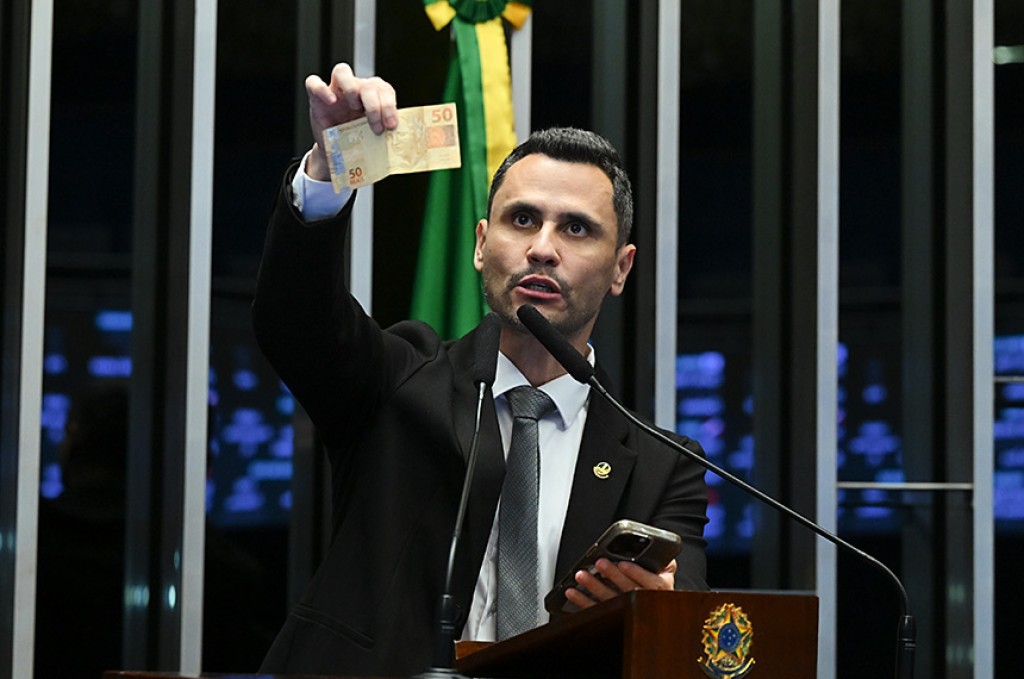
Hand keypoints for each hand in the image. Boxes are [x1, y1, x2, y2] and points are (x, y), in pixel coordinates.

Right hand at [304, 63, 397, 179]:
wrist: (338, 152)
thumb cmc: (357, 141)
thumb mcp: (374, 136)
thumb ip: (384, 130)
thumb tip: (400, 138)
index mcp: (373, 96)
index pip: (384, 89)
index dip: (390, 106)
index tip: (391, 126)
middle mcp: (355, 89)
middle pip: (367, 83)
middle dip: (375, 106)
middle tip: (376, 127)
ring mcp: (335, 90)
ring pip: (342, 72)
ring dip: (352, 89)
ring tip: (354, 108)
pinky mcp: (316, 97)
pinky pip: (314, 83)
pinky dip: (322, 89)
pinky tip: (331, 101)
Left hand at [563, 558, 676, 610]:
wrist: (651, 609)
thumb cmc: (655, 585)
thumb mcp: (666, 574)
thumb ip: (666, 563)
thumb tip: (665, 553)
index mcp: (659, 589)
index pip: (650, 582)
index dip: (636, 573)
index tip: (624, 563)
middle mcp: (643, 601)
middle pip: (628, 590)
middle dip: (613, 576)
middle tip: (600, 563)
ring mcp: (625, 610)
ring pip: (609, 600)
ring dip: (594, 588)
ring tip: (581, 575)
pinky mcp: (610, 616)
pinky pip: (595, 610)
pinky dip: (581, 602)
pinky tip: (572, 592)